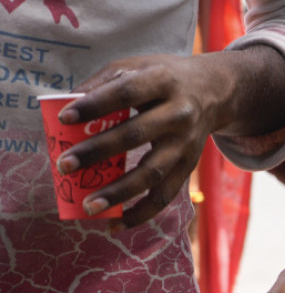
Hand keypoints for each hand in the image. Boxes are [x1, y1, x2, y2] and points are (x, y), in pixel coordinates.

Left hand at [54, 54, 233, 228]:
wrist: (214, 93)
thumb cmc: (164, 78)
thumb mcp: (137, 67)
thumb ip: (103, 83)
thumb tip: (63, 106)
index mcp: (163, 82)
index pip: (126, 93)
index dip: (95, 105)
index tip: (63, 118)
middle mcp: (179, 114)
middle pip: (136, 136)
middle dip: (97, 152)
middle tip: (64, 165)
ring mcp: (186, 145)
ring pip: (152, 173)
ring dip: (119, 192)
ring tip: (88, 206)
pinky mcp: (188, 168)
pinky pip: (165, 196)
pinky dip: (140, 213)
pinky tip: (115, 224)